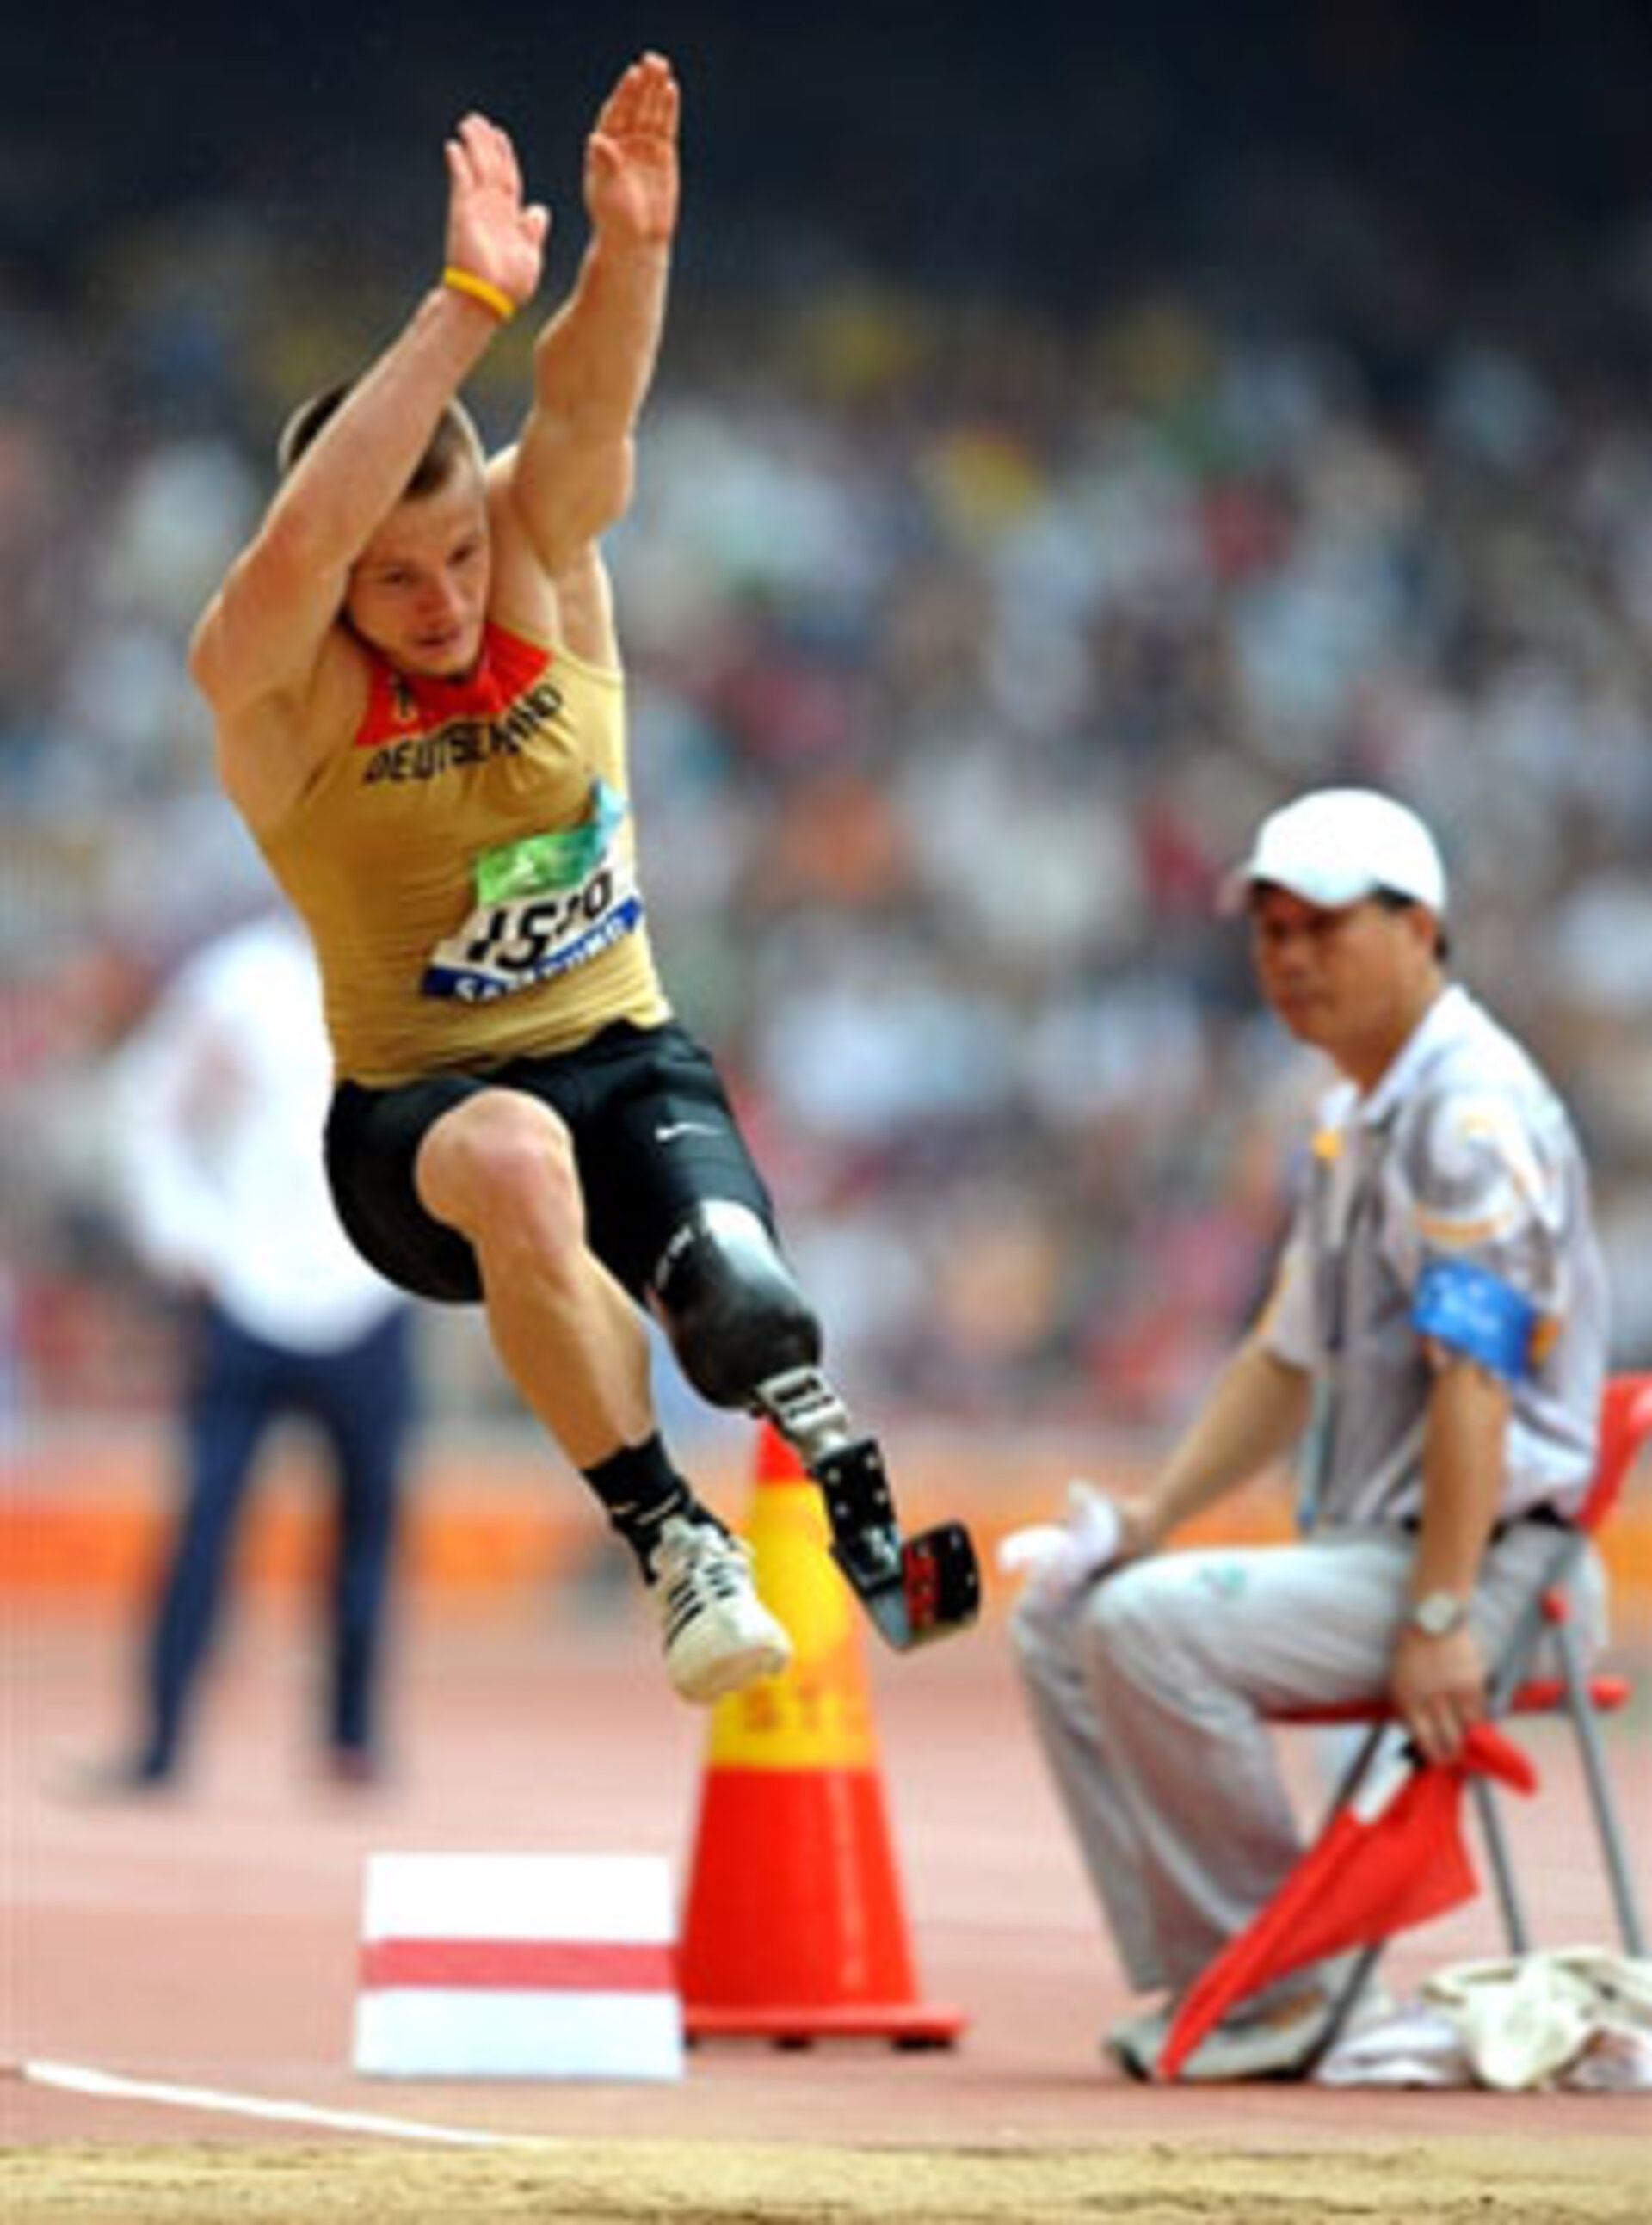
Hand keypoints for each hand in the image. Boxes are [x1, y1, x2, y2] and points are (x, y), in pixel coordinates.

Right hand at [444, 113, 549, 310]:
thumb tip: (539, 210)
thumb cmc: (510, 286)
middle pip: (490, 168)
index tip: (500, 136)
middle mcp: (491, 210)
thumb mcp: (531, 255)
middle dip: (486, 144)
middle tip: (478, 120)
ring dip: (473, 145)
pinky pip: (461, 183)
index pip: (508, 179)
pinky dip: (458, 164)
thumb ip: (533, 231)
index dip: (505, 157)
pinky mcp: (462, 213)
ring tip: (468, 123)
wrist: (487, 301)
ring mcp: (475, 210)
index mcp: (509, 218)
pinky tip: (453, 147)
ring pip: (476, 169)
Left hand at [583, 50, 679, 247]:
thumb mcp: (606, 193)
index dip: (624, 94)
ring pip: (650, 112)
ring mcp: (643, 147)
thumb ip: (604, 166)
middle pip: (634, 106)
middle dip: (642, 84)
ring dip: (656, 89)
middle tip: (652, 59)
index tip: (632, 75)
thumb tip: (596, 140)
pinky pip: (665, 126)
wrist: (636, 241)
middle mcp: (623, 142)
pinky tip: (672, 89)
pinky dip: (668, 108)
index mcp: (604, 147)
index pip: (614, 113)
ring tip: (663, 65)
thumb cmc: (615, 221)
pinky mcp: (662, 155)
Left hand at [1390, 1623, 1486, 1764]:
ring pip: (1469, 1731)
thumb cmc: (1411, 1654)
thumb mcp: (1399, 1682)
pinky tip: (1482, 1728)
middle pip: (1449, 1740)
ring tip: (1473, 1749)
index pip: (1425, 1740)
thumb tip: (1422, 1739)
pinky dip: (1482, 1723)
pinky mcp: (1474, 1683)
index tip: (1441, 1763)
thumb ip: (1408, 1709)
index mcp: (1408, 1699)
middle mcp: (1431, 1699)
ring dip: (1472, 1744)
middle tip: (1459, 1762)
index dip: (1435, 1756)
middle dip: (1455, 1756)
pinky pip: (1481, 1713)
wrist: (1433, 1621)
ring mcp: (1454, 1691)